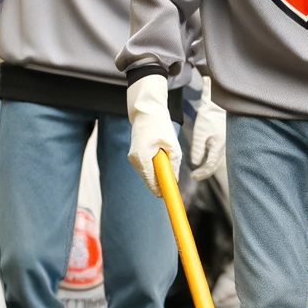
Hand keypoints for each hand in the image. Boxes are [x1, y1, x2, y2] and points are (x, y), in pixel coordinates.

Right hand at [127, 74, 180, 195]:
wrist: (147, 111)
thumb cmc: (160, 125)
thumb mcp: (172, 145)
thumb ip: (174, 164)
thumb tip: (174, 180)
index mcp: (142, 157)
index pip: (150, 181)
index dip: (160, 190)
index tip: (168, 197)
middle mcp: (134, 159)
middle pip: (148, 180)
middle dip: (160, 181)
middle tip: (173, 181)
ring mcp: (133, 158)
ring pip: (147, 174)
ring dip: (158, 172)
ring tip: (166, 158)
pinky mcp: (134, 156)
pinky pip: (146, 168)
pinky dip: (154, 167)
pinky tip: (160, 157)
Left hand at [190, 76, 225, 180]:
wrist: (219, 103)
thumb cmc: (210, 116)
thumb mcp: (200, 132)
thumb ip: (198, 148)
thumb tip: (196, 163)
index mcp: (219, 147)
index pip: (211, 166)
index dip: (202, 173)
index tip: (193, 176)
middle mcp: (224, 147)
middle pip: (215, 164)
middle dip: (205, 171)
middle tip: (195, 175)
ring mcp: (225, 144)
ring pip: (217, 159)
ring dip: (208, 165)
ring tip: (198, 169)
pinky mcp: (223, 140)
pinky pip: (217, 153)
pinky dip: (211, 158)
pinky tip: (204, 157)